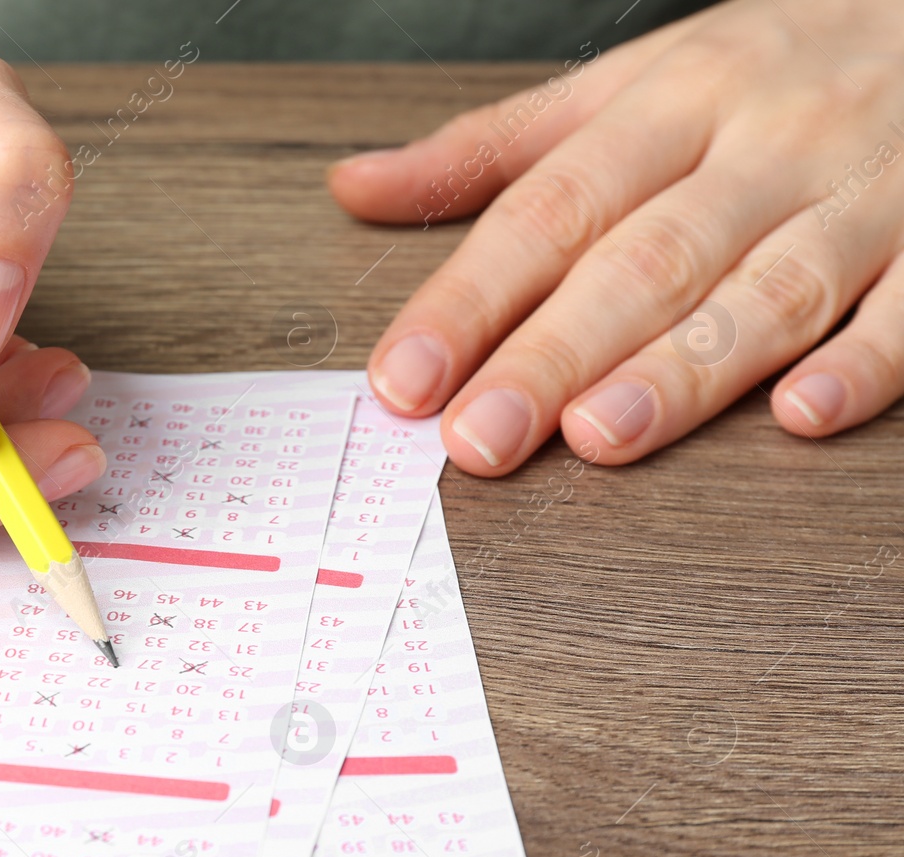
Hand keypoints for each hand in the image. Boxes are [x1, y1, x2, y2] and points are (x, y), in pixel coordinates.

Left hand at [331, 0, 903, 474]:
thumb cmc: (780, 63)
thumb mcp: (637, 77)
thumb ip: (496, 146)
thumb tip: (358, 185)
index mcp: (676, 100)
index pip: (549, 209)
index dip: (469, 297)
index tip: (405, 376)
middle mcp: (765, 144)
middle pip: (643, 259)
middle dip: (553, 355)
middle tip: (480, 438)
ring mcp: (864, 193)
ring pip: (766, 288)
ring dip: (682, 368)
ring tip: (602, 437)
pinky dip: (864, 360)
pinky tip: (801, 415)